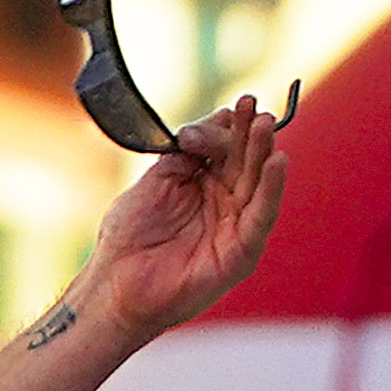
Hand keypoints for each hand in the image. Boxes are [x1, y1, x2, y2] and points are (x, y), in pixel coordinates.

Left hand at [74, 96, 287, 345]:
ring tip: (265, 126)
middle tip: (254, 109)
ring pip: (258, 184)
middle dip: (252, 134)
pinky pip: (261, 217)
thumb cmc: (130, 237)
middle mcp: (226, 204)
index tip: (236, 105)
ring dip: (264, 153)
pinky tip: (277, 162)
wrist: (114, 284)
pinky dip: (271, 189)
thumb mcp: (158, 180)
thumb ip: (187, 152)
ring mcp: (235, 228)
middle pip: (247, 162)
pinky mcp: (241, 253)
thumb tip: (216, 121)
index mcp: (206, 185)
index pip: (228, 149)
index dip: (232, 127)